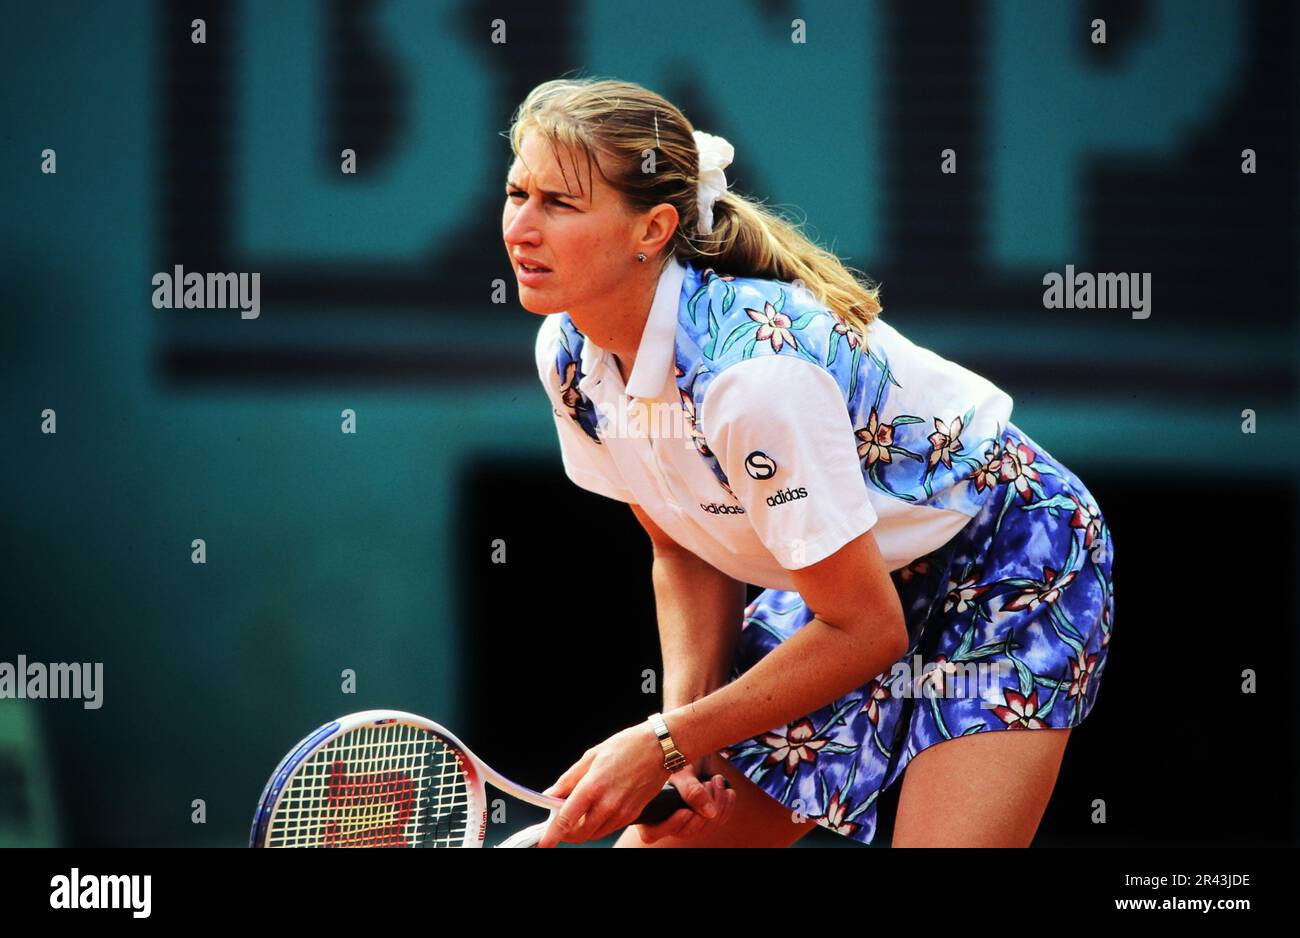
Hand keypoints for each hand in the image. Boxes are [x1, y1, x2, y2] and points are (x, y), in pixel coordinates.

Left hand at [536, 721, 670, 847]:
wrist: (660, 748)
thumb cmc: (627, 747)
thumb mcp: (591, 756)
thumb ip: (568, 779)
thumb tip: (551, 793)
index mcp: (592, 787)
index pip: (565, 821)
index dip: (551, 835)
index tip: (544, 842)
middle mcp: (607, 805)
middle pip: (578, 834)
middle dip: (565, 833)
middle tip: (559, 821)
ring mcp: (621, 813)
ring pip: (594, 834)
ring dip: (581, 829)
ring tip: (578, 813)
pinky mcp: (632, 815)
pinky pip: (609, 828)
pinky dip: (598, 825)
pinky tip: (596, 809)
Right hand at [634, 752, 735, 844]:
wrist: (692, 752)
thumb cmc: (678, 758)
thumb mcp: (680, 771)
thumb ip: (690, 790)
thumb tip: (709, 813)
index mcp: (650, 811)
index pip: (653, 832)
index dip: (671, 825)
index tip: (687, 811)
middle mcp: (667, 821)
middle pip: (686, 831)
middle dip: (702, 809)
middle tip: (707, 783)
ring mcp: (686, 824)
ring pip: (705, 829)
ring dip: (717, 805)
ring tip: (717, 780)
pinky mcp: (704, 820)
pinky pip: (717, 823)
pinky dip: (726, 807)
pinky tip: (729, 792)